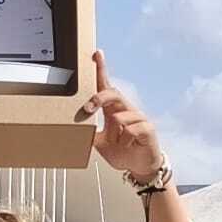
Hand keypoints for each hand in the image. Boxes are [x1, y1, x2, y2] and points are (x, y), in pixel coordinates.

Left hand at [78, 50, 162, 179]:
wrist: (140, 167)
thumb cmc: (122, 152)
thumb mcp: (100, 144)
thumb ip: (89, 135)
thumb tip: (74, 129)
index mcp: (114, 109)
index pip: (106, 86)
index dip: (101, 70)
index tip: (96, 55)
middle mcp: (126, 109)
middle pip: (113, 93)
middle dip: (98, 98)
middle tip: (87, 108)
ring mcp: (138, 117)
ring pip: (119, 117)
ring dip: (114, 135)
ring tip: (118, 144)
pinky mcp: (148, 127)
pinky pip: (130, 130)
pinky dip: (124, 142)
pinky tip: (129, 146)